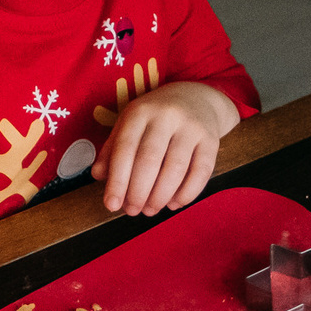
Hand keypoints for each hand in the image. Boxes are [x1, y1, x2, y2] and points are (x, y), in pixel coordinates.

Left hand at [93, 80, 238, 215]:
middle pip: (150, 159)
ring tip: (150, 210)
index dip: (117, 180)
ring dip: (160, 196)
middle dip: (138, 192)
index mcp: (140, 111)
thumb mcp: (129, 124)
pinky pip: (201, 172)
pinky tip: (174, 204)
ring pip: (175, 168)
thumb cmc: (155, 118)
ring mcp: (191, 126)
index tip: (112, 205)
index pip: (125, 148)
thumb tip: (98, 176)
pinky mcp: (211, 139)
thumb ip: (112, 150)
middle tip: (132, 211)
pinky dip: (187, 193)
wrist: (196, 98)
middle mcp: (166, 115)